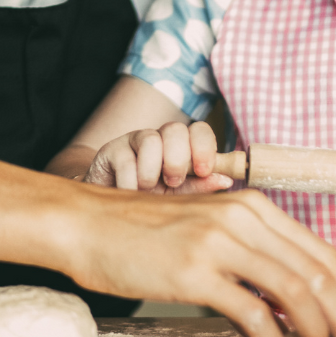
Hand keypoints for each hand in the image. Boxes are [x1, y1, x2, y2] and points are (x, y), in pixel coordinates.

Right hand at [64, 186, 335, 336]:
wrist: (87, 222)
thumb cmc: (143, 232)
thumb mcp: (209, 229)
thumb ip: (252, 255)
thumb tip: (294, 303)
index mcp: (253, 206)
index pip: (322, 251)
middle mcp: (244, 218)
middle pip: (319, 272)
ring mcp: (220, 243)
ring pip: (296, 292)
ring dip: (320, 332)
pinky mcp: (196, 271)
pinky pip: (253, 312)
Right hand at [84, 121, 232, 194]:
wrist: (109, 207)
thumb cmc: (149, 199)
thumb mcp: (177, 197)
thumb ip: (198, 187)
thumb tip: (226, 179)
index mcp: (181, 146)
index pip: (199, 130)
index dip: (204, 146)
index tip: (204, 170)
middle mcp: (159, 138)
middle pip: (176, 129)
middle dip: (178, 159)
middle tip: (173, 182)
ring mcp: (134, 141)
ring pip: (150, 139)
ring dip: (153, 171)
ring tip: (148, 189)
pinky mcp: (111, 150)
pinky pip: (126, 160)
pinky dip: (131, 183)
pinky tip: (130, 193)